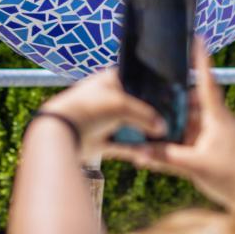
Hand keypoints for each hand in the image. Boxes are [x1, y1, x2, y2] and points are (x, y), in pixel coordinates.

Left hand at [35, 68, 164, 158]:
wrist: (62, 134)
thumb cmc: (88, 109)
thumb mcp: (121, 105)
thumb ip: (145, 115)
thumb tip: (163, 129)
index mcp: (109, 81)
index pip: (136, 80)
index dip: (151, 88)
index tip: (170, 97)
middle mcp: (107, 99)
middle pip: (136, 107)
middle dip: (152, 116)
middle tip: (172, 121)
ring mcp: (103, 121)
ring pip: (131, 128)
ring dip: (145, 135)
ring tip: (166, 139)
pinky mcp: (101, 142)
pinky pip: (124, 146)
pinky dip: (136, 150)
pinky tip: (150, 154)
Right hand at [102, 40, 234, 207]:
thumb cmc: (231, 177)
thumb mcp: (194, 166)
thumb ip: (165, 157)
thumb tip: (139, 152)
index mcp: (217, 117)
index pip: (207, 82)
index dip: (201, 60)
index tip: (197, 38)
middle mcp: (218, 121)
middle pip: (192, 102)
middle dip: (173, 100)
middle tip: (152, 95)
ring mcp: (218, 135)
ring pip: (190, 122)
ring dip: (173, 124)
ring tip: (152, 124)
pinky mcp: (216, 148)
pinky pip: (193, 138)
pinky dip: (178, 141)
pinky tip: (161, 149)